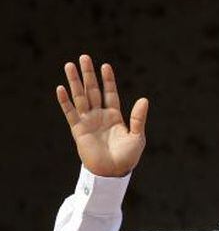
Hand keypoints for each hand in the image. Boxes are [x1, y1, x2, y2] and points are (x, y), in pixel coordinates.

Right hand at [56, 54, 148, 177]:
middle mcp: (100, 115)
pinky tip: (61, 88)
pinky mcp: (78, 130)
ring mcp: (88, 121)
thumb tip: (144, 99)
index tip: (105, 65)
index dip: (108, 80)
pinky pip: (70, 113)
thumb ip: (138, 118)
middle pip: (93, 90)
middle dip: (88, 74)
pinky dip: (65, 101)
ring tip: (69, 65)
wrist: (113, 173)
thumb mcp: (137, 136)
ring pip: (80, 97)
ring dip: (75, 82)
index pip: (110, 93)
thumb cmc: (127, 157)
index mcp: (115, 116)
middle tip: (84, 57)